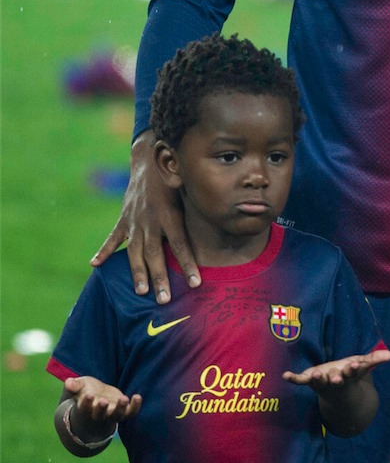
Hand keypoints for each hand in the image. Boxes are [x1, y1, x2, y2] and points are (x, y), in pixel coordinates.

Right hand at [64, 375, 142, 424]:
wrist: (98, 399)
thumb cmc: (86, 391)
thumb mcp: (80, 386)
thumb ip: (74, 385)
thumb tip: (68, 382)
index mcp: (85, 408)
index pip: (84, 408)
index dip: (86, 402)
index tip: (89, 394)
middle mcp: (98, 414)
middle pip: (99, 415)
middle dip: (101, 408)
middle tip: (103, 401)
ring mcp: (111, 414)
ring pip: (116, 416)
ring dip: (120, 409)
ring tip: (124, 398)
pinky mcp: (123, 411)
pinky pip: (130, 413)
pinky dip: (135, 407)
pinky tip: (137, 397)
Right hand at [90, 132, 199, 303]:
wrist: (150, 161)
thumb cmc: (176, 180)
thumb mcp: (188, 192)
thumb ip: (197, 211)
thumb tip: (221, 222)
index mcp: (169, 215)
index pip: (180, 245)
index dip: (188, 264)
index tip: (196, 283)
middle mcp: (151, 220)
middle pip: (155, 254)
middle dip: (160, 278)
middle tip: (165, 300)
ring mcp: (134, 221)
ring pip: (135, 252)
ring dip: (138, 273)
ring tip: (141, 292)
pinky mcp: (124, 219)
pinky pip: (113, 238)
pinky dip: (104, 251)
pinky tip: (95, 265)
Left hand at [283, 348, 389, 390]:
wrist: (336, 391)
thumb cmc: (350, 373)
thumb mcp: (362, 365)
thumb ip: (375, 359)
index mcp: (348, 375)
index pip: (352, 372)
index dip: (353, 369)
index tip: (354, 365)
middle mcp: (335, 380)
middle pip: (336, 380)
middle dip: (336, 378)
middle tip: (336, 377)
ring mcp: (322, 382)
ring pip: (319, 381)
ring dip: (317, 379)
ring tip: (315, 374)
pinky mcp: (310, 380)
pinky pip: (301, 380)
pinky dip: (293, 378)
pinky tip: (285, 375)